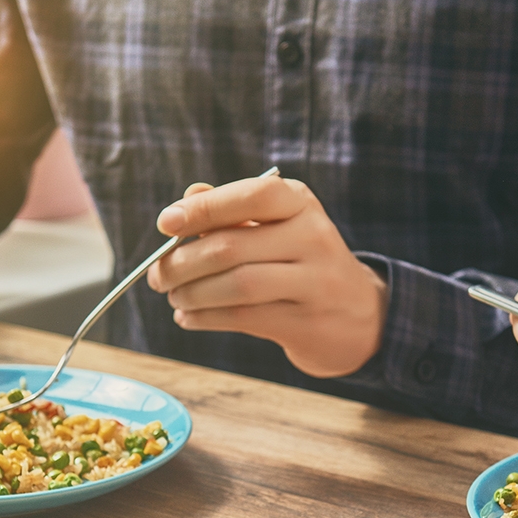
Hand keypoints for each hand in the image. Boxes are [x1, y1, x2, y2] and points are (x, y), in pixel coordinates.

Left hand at [146, 176, 386, 377]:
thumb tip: (189, 195)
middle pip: (233, 246)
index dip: (205, 208)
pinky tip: (189, 318)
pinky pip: (244, 318)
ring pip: (237, 285)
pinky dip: (206, 319)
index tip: (166, 223)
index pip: (252, 196)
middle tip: (158, 275)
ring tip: (174, 297)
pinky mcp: (306, 322)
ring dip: (192, 294)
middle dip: (183, 262)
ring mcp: (314, 282)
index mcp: (301, 203)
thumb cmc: (302, 263)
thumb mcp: (277, 226)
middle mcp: (313, 237)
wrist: (359, 316)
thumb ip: (233, 209)